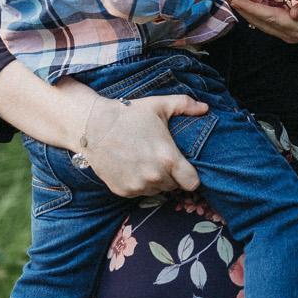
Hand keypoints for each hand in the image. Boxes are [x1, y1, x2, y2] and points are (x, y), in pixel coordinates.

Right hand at [78, 92, 208, 196]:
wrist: (92, 126)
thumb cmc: (128, 114)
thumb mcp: (159, 105)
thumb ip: (186, 105)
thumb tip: (206, 107)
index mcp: (169, 159)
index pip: (193, 183)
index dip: (191, 176)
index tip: (185, 167)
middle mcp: (154, 177)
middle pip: (174, 186)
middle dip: (171, 175)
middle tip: (161, 158)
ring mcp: (137, 186)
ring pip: (156, 190)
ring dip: (155, 180)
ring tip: (145, 161)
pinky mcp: (122, 191)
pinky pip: (138, 192)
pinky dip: (138, 183)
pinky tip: (131, 166)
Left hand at [226, 0, 297, 51]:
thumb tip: (294, 11)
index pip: (270, 16)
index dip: (251, 6)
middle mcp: (289, 31)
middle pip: (259, 19)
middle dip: (240, 5)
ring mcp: (288, 30)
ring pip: (261, 19)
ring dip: (244, 6)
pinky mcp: (288, 26)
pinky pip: (267, 17)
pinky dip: (255, 8)